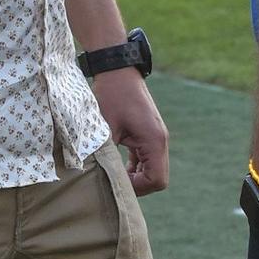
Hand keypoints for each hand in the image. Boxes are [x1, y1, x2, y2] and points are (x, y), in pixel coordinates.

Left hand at [95, 69, 168, 194]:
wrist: (118, 69)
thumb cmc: (112, 96)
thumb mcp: (105, 128)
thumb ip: (106, 154)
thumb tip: (98, 177)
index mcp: (154, 141)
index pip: (157, 180)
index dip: (138, 188)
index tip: (116, 182)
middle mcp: (160, 141)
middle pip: (158, 178)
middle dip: (137, 185)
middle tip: (113, 181)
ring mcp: (156, 137)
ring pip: (153, 169)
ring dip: (136, 176)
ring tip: (113, 174)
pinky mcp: (148, 134)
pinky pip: (147, 159)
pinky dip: (135, 166)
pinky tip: (117, 164)